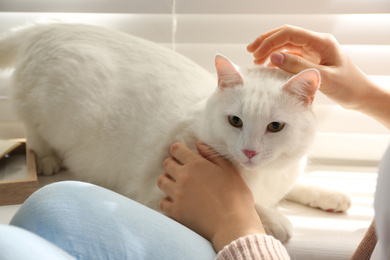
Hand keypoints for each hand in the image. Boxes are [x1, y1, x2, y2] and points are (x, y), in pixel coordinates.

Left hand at [158, 141, 264, 251]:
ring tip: (177, 185)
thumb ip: (213, 155)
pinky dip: (167, 201)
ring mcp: (178, 194)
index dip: (178, 150)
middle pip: (167, 164)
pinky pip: (162, 202)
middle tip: (182, 170)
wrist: (233, 225)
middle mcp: (183, 177)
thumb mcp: (229, 170)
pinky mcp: (176, 211)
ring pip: (161, 181)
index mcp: (196, 164)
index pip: (176, 149)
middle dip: (173, 164)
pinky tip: (176, 201)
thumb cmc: (236, 197)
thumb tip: (198, 144)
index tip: (183, 155)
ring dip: (167, 181)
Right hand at [247, 25, 376, 111]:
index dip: (270, 41)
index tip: (256, 53)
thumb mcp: (323, 77)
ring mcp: (313, 51)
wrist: (362, 96)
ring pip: (286, 45)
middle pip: (286, 35)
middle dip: (266, 41)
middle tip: (250, 52)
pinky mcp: (311, 60)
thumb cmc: (348, 87)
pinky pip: (291, 56)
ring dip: (271, 51)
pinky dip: (278, 60)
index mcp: (321, 42)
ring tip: (257, 61)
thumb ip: (298, 67)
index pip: (289, 34)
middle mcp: (316, 43)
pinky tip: (269, 67)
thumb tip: (274, 58)